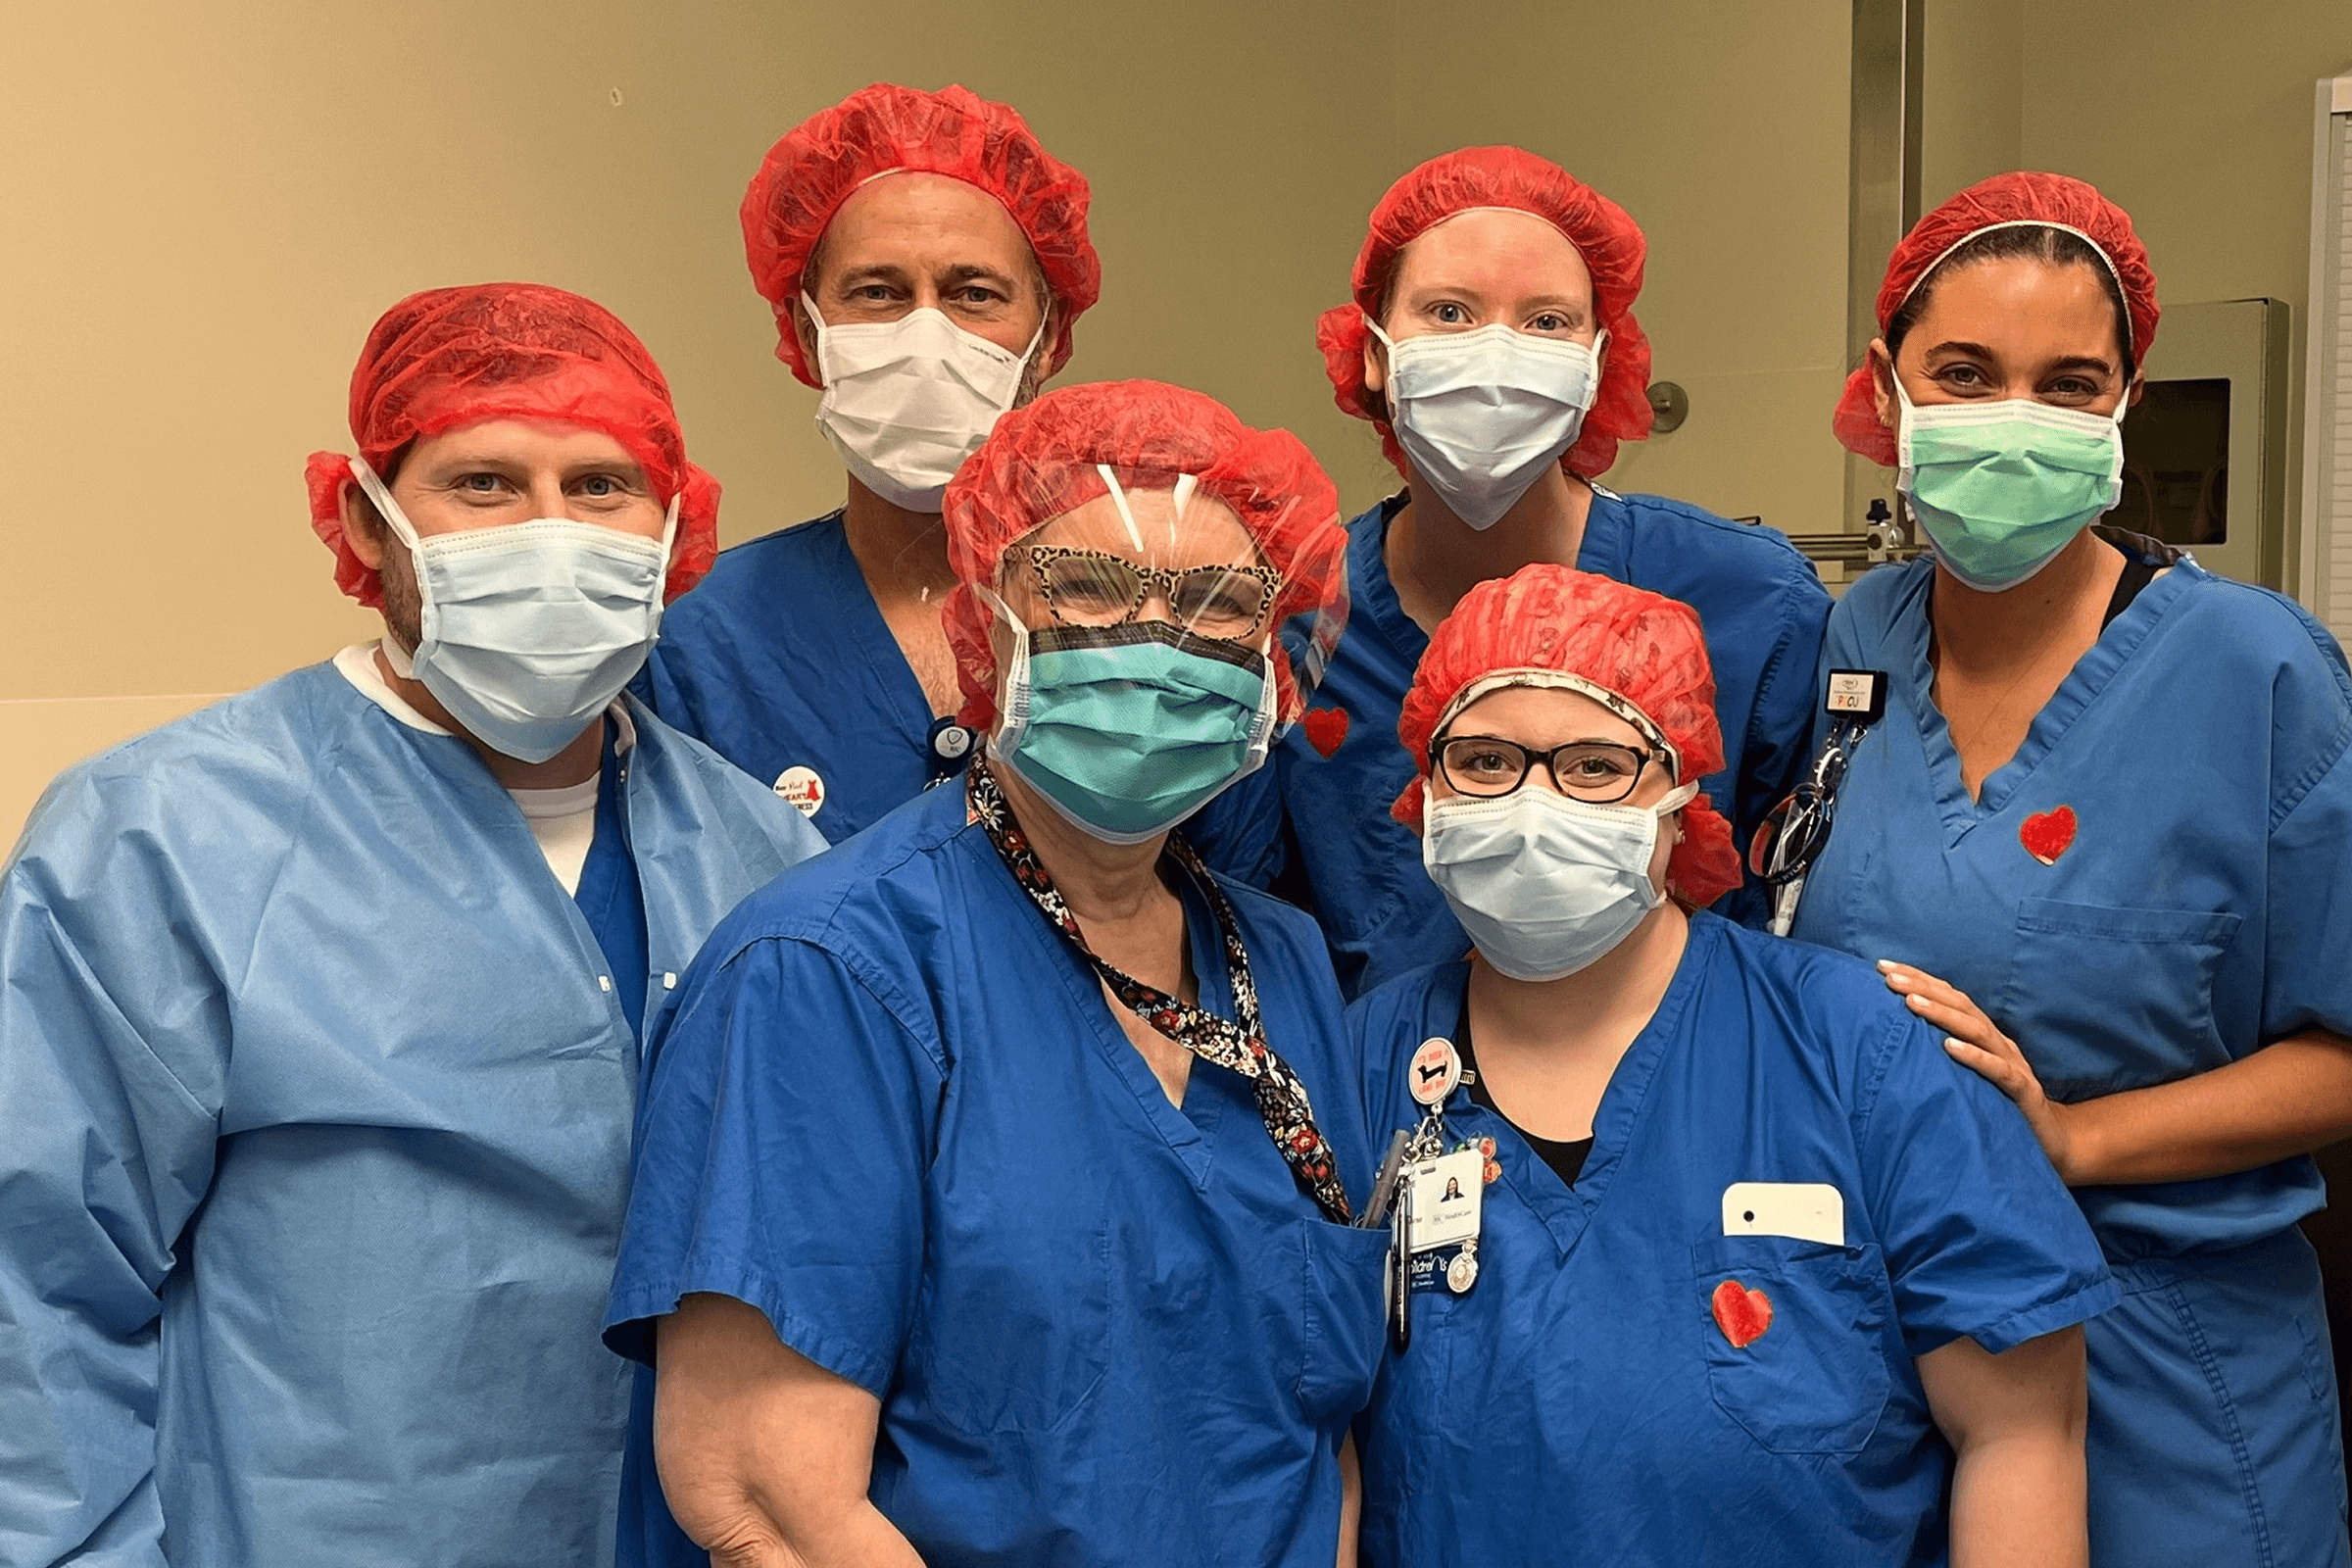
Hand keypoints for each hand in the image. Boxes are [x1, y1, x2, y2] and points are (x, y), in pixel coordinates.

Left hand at [1878, 960, 2081, 1181]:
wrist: (2050, 1141)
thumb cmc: (1996, 1104)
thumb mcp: (1964, 1074)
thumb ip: (1938, 1054)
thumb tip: (1890, 1037)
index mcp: (1982, 1035)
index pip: (1949, 997)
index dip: (1918, 979)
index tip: (1881, 967)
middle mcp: (1997, 1042)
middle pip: (1960, 1006)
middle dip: (1923, 987)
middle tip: (1889, 977)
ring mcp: (2013, 1064)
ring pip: (1976, 1031)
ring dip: (1942, 1014)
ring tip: (1910, 1002)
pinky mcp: (2024, 1092)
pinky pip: (1998, 1071)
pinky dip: (1974, 1057)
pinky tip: (1949, 1048)